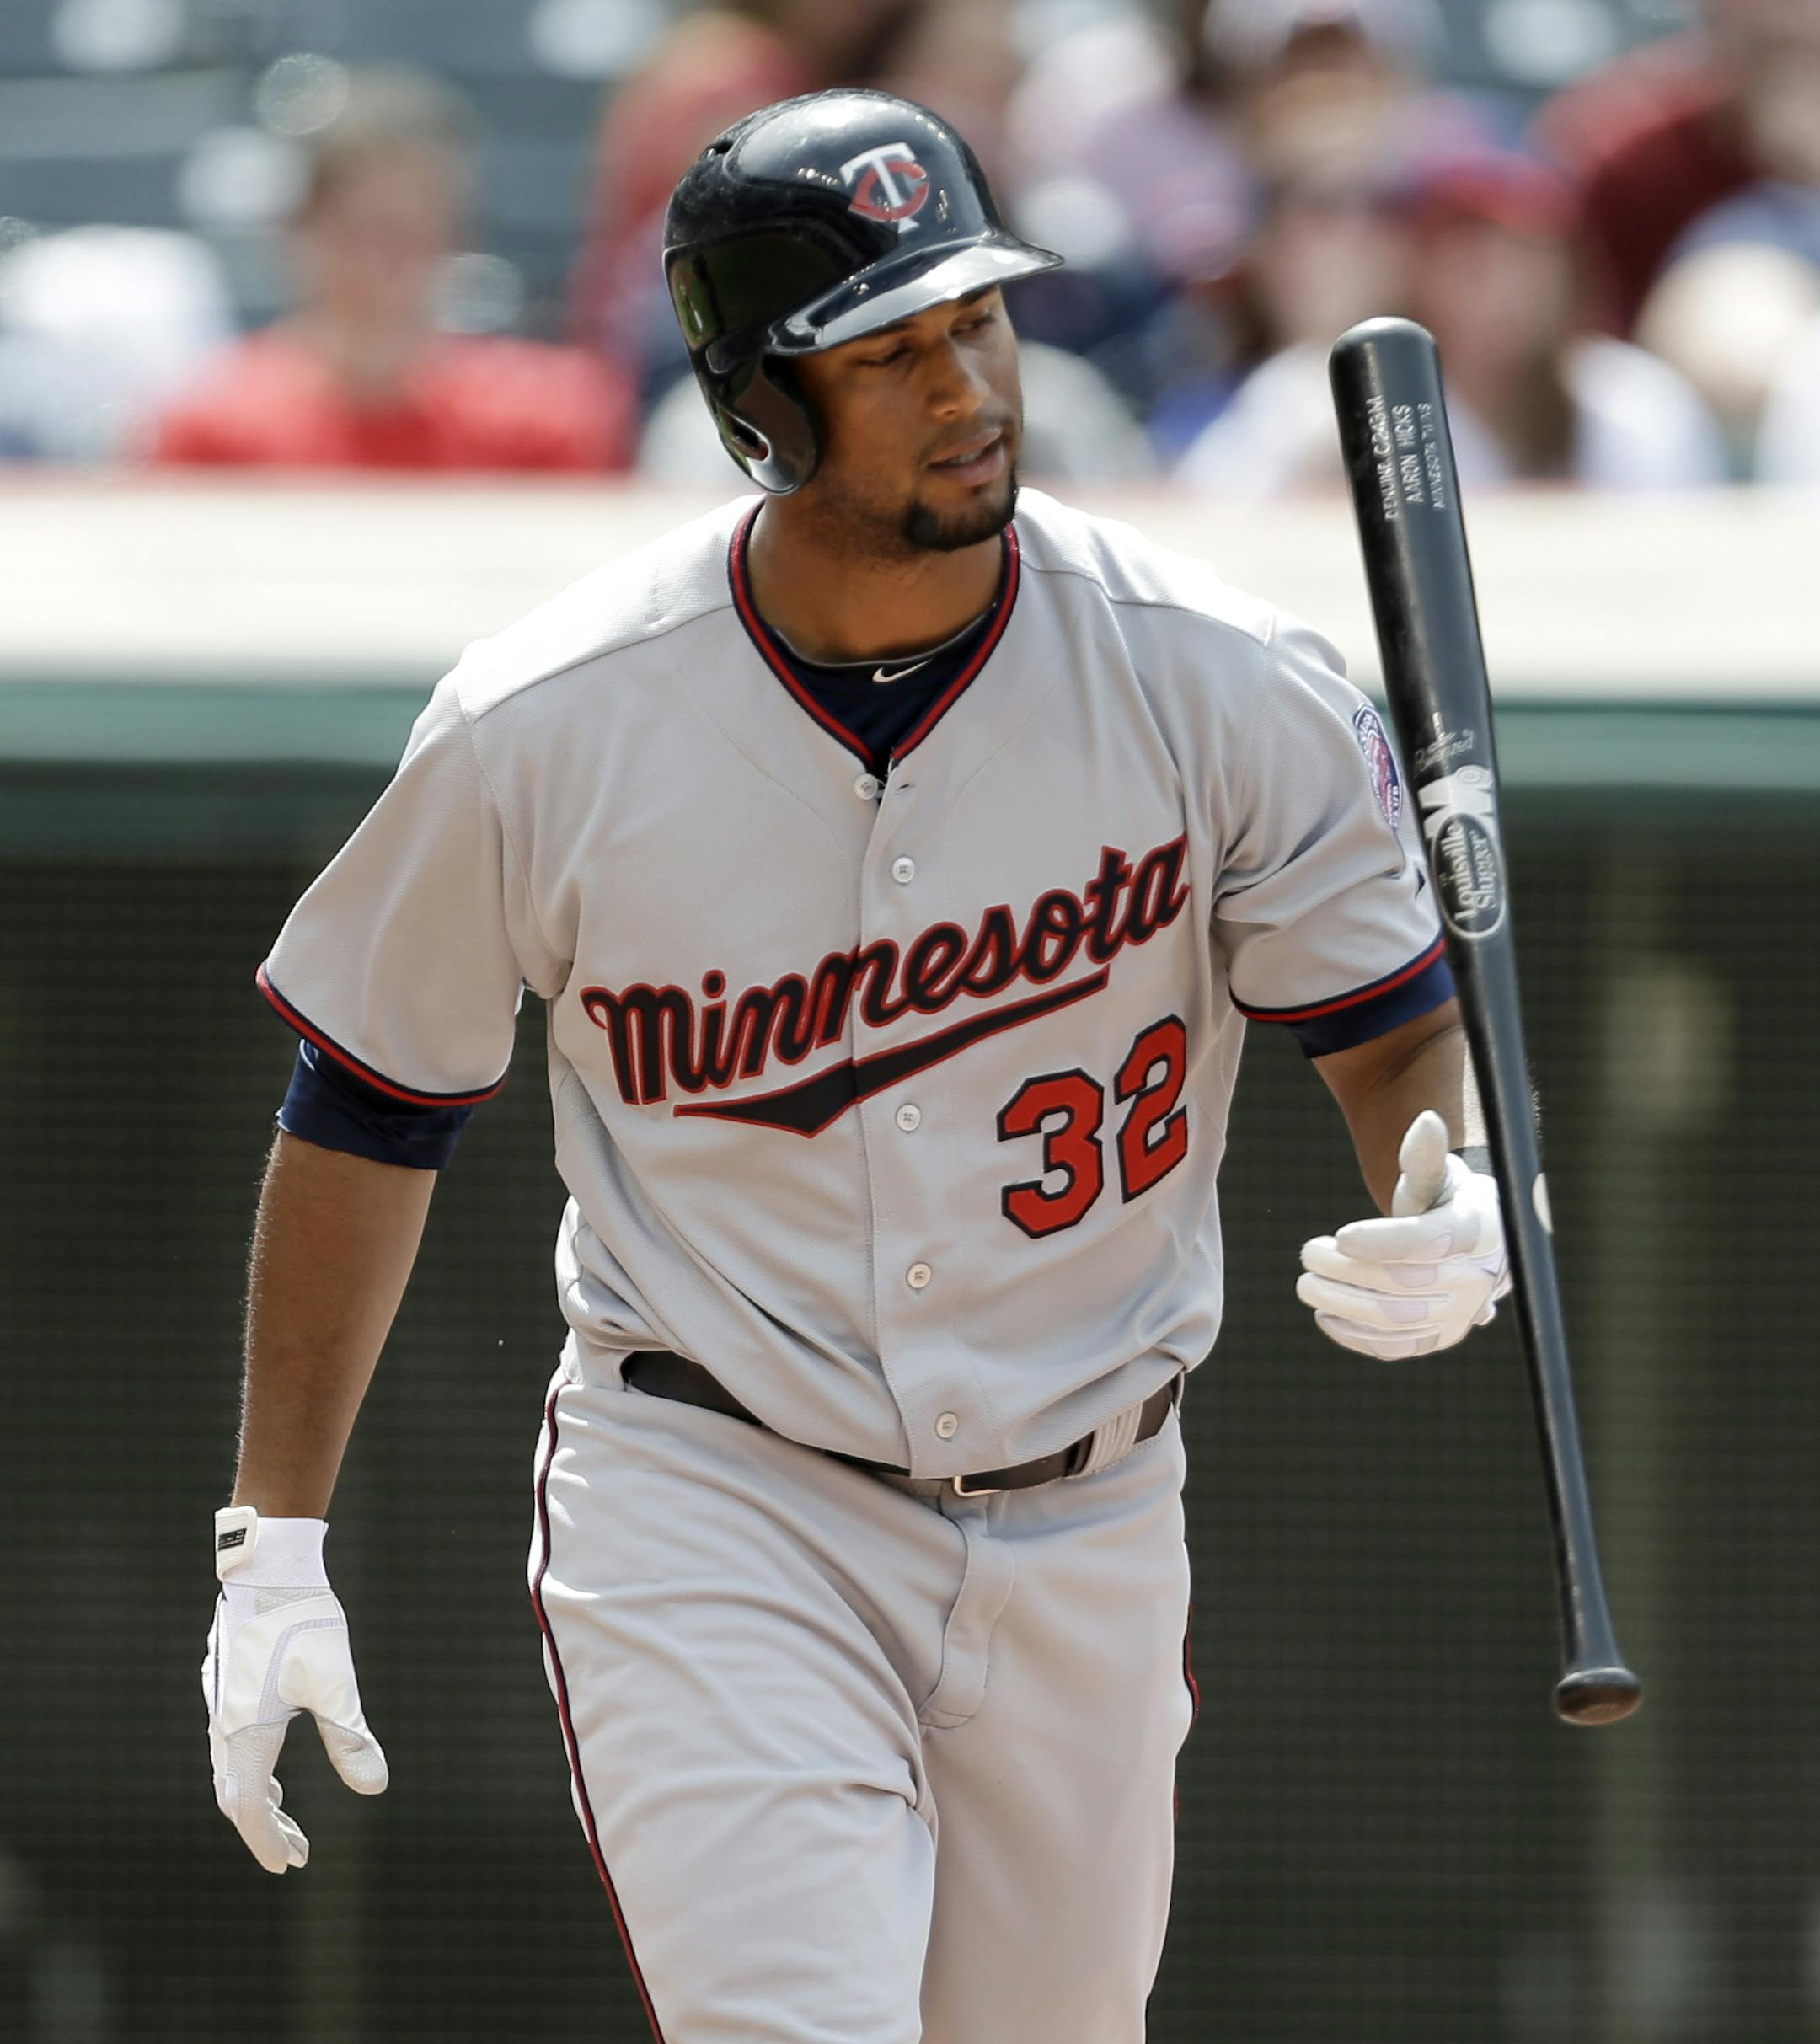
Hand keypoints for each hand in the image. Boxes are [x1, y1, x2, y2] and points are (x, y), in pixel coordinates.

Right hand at [201, 1509, 386, 1872]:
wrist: (269, 1565)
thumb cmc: (303, 1619)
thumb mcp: (335, 1681)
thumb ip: (350, 1736)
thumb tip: (375, 1788)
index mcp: (247, 1731)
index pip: (250, 1808)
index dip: (269, 1841)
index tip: (292, 1865)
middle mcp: (224, 1724)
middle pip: (238, 1796)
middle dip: (266, 1828)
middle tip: (297, 1854)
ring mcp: (220, 1704)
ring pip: (233, 1770)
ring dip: (260, 1799)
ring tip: (287, 1819)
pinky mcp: (227, 1685)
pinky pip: (232, 1746)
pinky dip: (253, 1770)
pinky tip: (275, 1768)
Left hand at [1296, 1109, 1509, 1359]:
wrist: (1463, 1242)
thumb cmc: (1442, 1199)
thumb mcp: (1436, 1174)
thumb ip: (1425, 1154)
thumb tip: (1425, 1121)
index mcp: (1481, 1231)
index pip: (1429, 1242)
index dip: (1382, 1242)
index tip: (1338, 1235)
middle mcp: (1478, 1279)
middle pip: (1404, 1283)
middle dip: (1346, 1271)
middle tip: (1306, 1253)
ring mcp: (1460, 1316)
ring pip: (1395, 1319)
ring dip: (1342, 1303)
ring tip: (1306, 1283)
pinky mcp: (1438, 1339)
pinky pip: (1396, 1346)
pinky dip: (1356, 1335)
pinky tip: (1326, 1315)